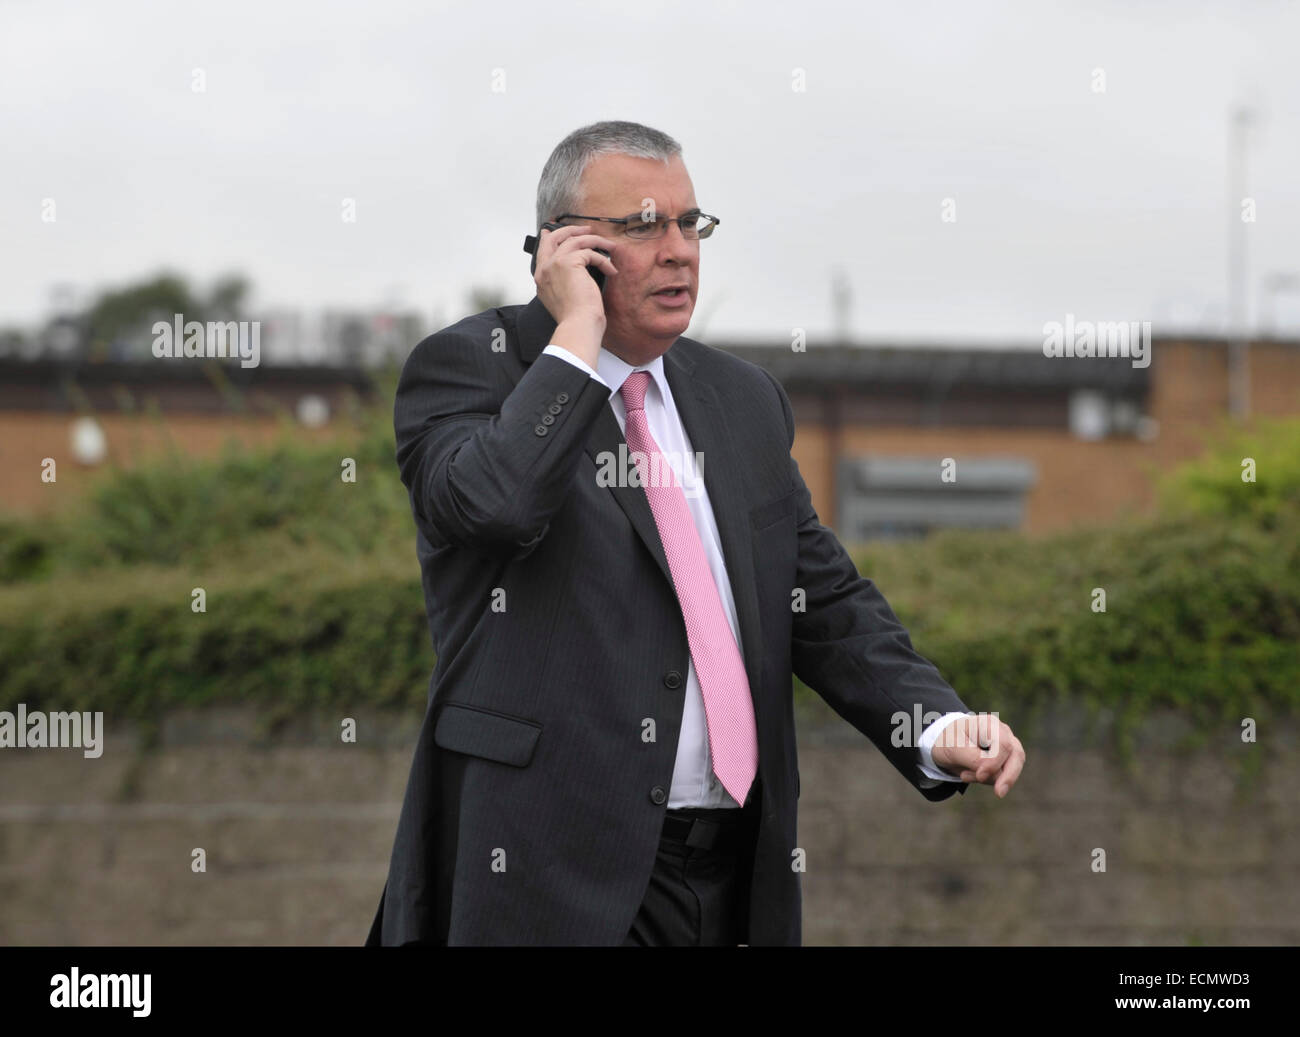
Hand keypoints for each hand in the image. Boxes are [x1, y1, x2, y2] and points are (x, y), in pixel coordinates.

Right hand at [534, 224, 617, 365]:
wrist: (578, 324)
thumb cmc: (575, 317)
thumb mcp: (564, 297)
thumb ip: (564, 280)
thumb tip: (579, 267)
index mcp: (541, 278)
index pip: (543, 250)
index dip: (551, 237)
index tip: (556, 230)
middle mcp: (544, 268)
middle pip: (555, 237)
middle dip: (572, 230)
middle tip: (587, 229)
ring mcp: (554, 264)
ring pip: (575, 240)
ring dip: (595, 241)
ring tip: (609, 246)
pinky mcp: (569, 263)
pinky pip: (590, 253)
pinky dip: (603, 260)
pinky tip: (611, 270)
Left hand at [930, 713, 1024, 797]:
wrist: (944, 744)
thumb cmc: (948, 741)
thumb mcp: (952, 748)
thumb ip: (973, 758)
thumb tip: (995, 772)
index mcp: (988, 724)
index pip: (1003, 744)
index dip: (995, 763)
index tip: (980, 776)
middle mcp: (1002, 732)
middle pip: (1017, 755)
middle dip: (1008, 776)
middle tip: (999, 793)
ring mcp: (1007, 746)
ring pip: (1012, 768)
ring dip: (990, 778)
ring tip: (964, 775)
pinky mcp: (1005, 760)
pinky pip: (1003, 775)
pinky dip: (988, 780)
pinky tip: (968, 775)